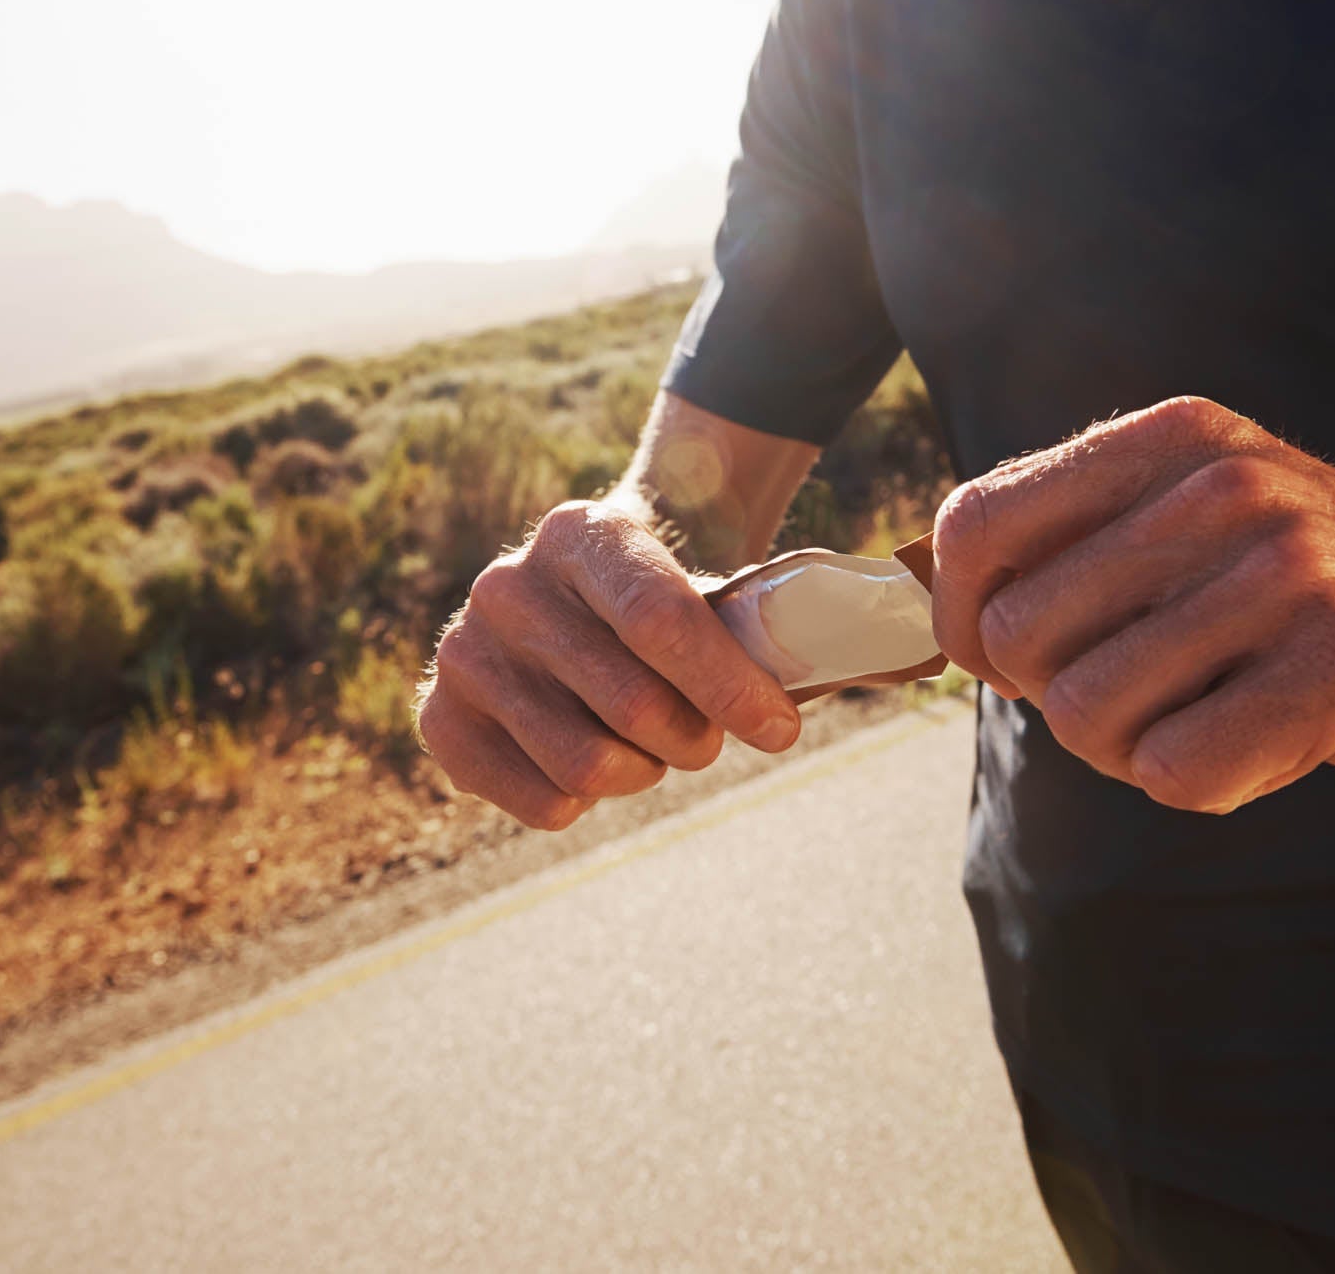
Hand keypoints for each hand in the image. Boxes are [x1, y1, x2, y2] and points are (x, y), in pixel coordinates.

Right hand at [419, 501, 801, 830]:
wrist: (573, 594)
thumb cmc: (660, 601)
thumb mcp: (704, 587)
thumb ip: (771, 626)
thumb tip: (895, 663)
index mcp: (582, 533)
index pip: (661, 621)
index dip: (729, 687)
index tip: (782, 729)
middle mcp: (507, 585)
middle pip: (633, 704)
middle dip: (695, 739)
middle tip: (706, 739)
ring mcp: (465, 651)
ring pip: (588, 763)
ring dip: (643, 773)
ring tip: (651, 751)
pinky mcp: (440, 717)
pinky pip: (542, 801)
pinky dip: (586, 801)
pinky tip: (593, 762)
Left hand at [927, 398, 1334, 813]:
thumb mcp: (1221, 509)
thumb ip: (1091, 533)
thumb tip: (936, 597)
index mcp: (1178, 440)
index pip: (976, 522)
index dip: (963, 614)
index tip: (1009, 659)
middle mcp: (1225, 490)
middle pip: (1021, 636)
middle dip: (1057, 697)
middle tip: (1143, 701)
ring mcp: (1288, 577)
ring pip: (1089, 715)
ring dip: (1133, 750)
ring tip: (1215, 718)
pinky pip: (1177, 772)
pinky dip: (1203, 786)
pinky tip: (1266, 748)